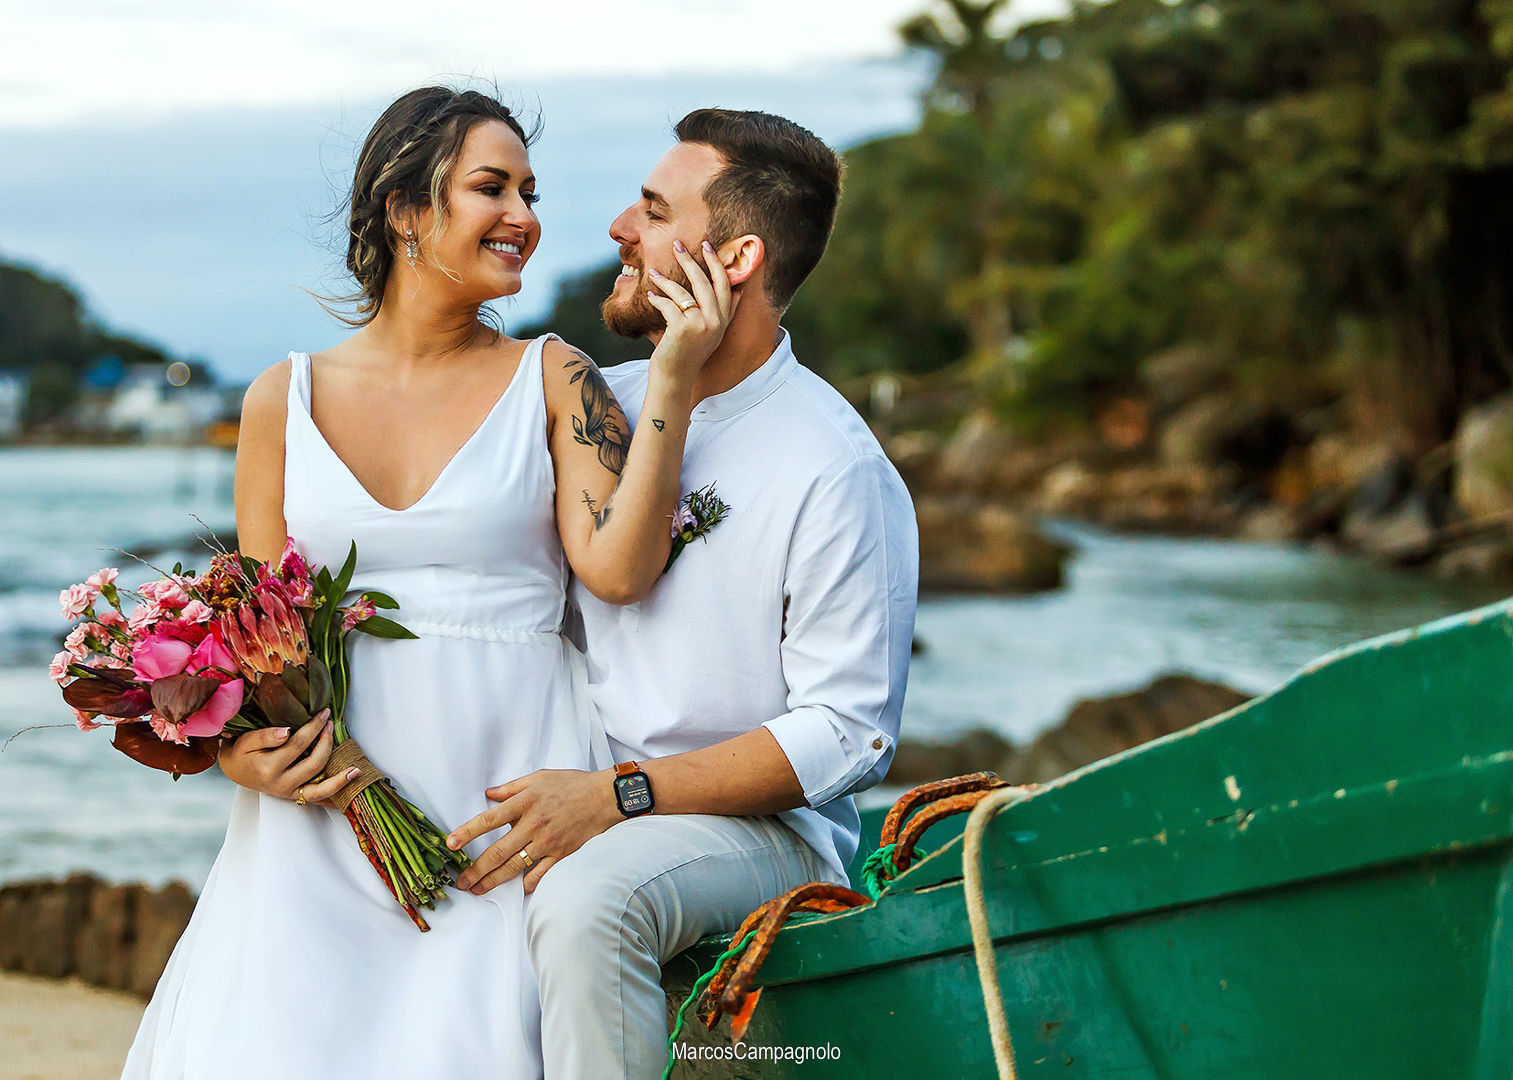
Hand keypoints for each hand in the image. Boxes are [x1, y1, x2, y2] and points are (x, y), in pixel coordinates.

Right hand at [216, 710, 357, 806]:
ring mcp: (289, 793)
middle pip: (314, 763)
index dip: (314, 727)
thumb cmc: (241, 753)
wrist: (234, 771)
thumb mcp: (246, 741)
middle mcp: (281, 783)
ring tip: (356, 769)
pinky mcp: (295, 796)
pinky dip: (334, 793)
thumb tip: (287, 732)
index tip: (324, 713)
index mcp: (268, 768)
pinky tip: (349, 787)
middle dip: (327, 742)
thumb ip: (265, 736)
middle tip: (331, 724)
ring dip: (340, 779)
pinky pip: (318, 798)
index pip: (299, 744)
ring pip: (320, 790)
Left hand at [448, 768, 621, 894]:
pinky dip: (526, 885)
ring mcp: (548, 842)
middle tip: (461, 882)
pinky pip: (539, 875)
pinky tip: (515, 889)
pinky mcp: (562, 855)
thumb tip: (489, 794)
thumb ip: (512, 787)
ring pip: (514, 867)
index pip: (489, 819)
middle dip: (475, 870)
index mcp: (526, 802)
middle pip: (497, 852)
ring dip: (492, 881)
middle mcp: (534, 824)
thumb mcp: (540, 777)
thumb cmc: (573, 784)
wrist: (606, 797)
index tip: (451, 844)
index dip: (468, 832)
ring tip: (478, 890)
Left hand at [645, 240, 739, 382]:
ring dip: (667, 280)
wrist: (675, 378)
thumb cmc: (688, 353)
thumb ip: (725, 312)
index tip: (708, 246)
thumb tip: (739, 291)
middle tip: (678, 245)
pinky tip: (650, 295)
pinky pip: (668, 305)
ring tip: (654, 272)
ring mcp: (700, 325)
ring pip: (684, 292)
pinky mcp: (683, 329)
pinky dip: (657, 299)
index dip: (717, 264)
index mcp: (723, 320)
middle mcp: (715, 322)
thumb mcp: (712, 333)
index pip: (725, 285)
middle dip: (691, 261)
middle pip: (705, 282)